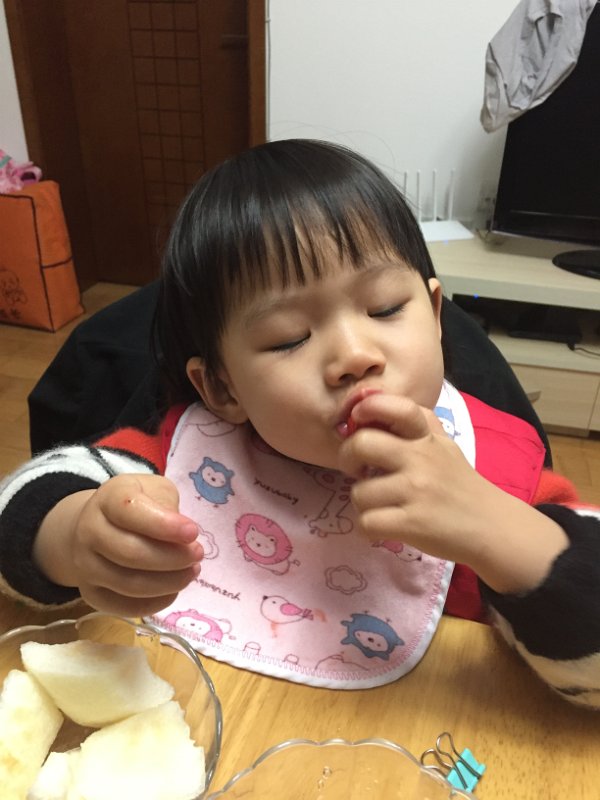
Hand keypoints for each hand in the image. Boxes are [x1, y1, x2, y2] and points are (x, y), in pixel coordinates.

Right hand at [35, 474, 202, 616]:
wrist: (98, 526)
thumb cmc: (138, 506)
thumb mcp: (154, 490)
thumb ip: (167, 505)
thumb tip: (183, 538)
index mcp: (107, 499)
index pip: (130, 511)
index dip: (164, 524)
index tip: (193, 533)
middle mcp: (89, 531)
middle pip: (131, 553)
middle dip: (172, 558)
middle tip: (198, 555)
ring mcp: (85, 565)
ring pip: (129, 584)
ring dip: (169, 582)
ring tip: (191, 572)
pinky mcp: (91, 593)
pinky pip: (124, 607)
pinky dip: (155, 603)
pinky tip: (173, 590)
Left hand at [338, 393, 567, 591]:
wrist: (492, 528)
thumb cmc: (459, 485)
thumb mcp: (443, 445)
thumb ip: (416, 425)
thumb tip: (372, 403)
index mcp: (426, 436)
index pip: (393, 406)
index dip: (366, 409)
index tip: (358, 424)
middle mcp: (420, 458)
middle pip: (360, 444)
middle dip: (347, 459)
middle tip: (357, 471)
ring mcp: (415, 490)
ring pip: (358, 493)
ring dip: (363, 503)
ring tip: (381, 506)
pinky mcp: (412, 523)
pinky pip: (366, 523)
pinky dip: (369, 529)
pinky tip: (384, 527)